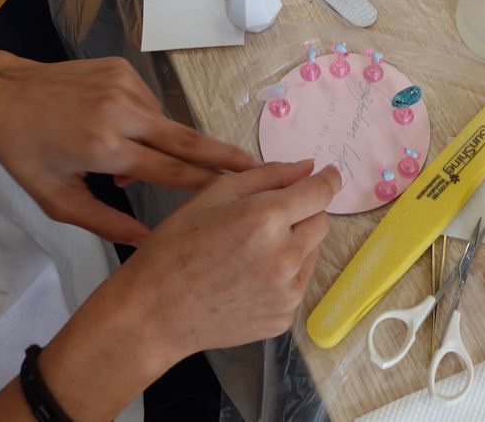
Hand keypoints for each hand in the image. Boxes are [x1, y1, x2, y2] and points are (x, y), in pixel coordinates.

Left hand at [0, 54, 258, 244]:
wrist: (1, 94)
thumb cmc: (26, 154)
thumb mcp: (57, 200)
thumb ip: (106, 221)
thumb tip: (149, 240)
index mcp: (106, 147)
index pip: (172, 170)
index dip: (207, 184)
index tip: (243, 192)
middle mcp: (122, 112)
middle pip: (188, 140)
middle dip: (226, 155)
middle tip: (262, 166)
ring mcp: (124, 85)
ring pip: (164, 122)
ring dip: (159, 143)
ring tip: (122, 158)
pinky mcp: (123, 67)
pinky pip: (148, 102)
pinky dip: (141, 120)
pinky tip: (112, 128)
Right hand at [33, 161, 340, 420]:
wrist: (154, 313)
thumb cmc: (175, 248)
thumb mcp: (213, 196)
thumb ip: (267, 176)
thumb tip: (308, 167)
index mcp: (266, 219)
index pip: (320, 192)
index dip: (328, 180)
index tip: (330, 174)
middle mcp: (285, 257)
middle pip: (321, 222)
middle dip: (304, 212)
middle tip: (269, 215)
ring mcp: (287, 292)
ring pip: (313, 252)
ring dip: (296, 243)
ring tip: (252, 249)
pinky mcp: (283, 317)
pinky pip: (298, 282)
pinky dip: (284, 273)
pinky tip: (248, 276)